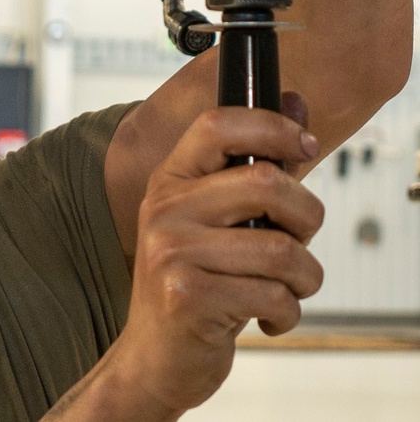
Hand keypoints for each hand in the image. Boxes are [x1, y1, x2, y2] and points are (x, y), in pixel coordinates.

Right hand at [104, 108, 323, 419]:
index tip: (305, 145)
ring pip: (281, 248)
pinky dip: (288, 313)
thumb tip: (297, 104)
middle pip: (266, 183)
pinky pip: (273, 295)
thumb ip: (259, 165)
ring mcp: (171, 251)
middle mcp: (165, 208)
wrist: (154, 358)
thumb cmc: (197, 284)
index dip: (271, 125)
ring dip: (305, 277)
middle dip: (307, 216)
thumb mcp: (219, 221)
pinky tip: (267, 317)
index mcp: (171, 179)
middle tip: (302, 240)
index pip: (218, 125)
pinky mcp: (187, 296)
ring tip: (289, 289)